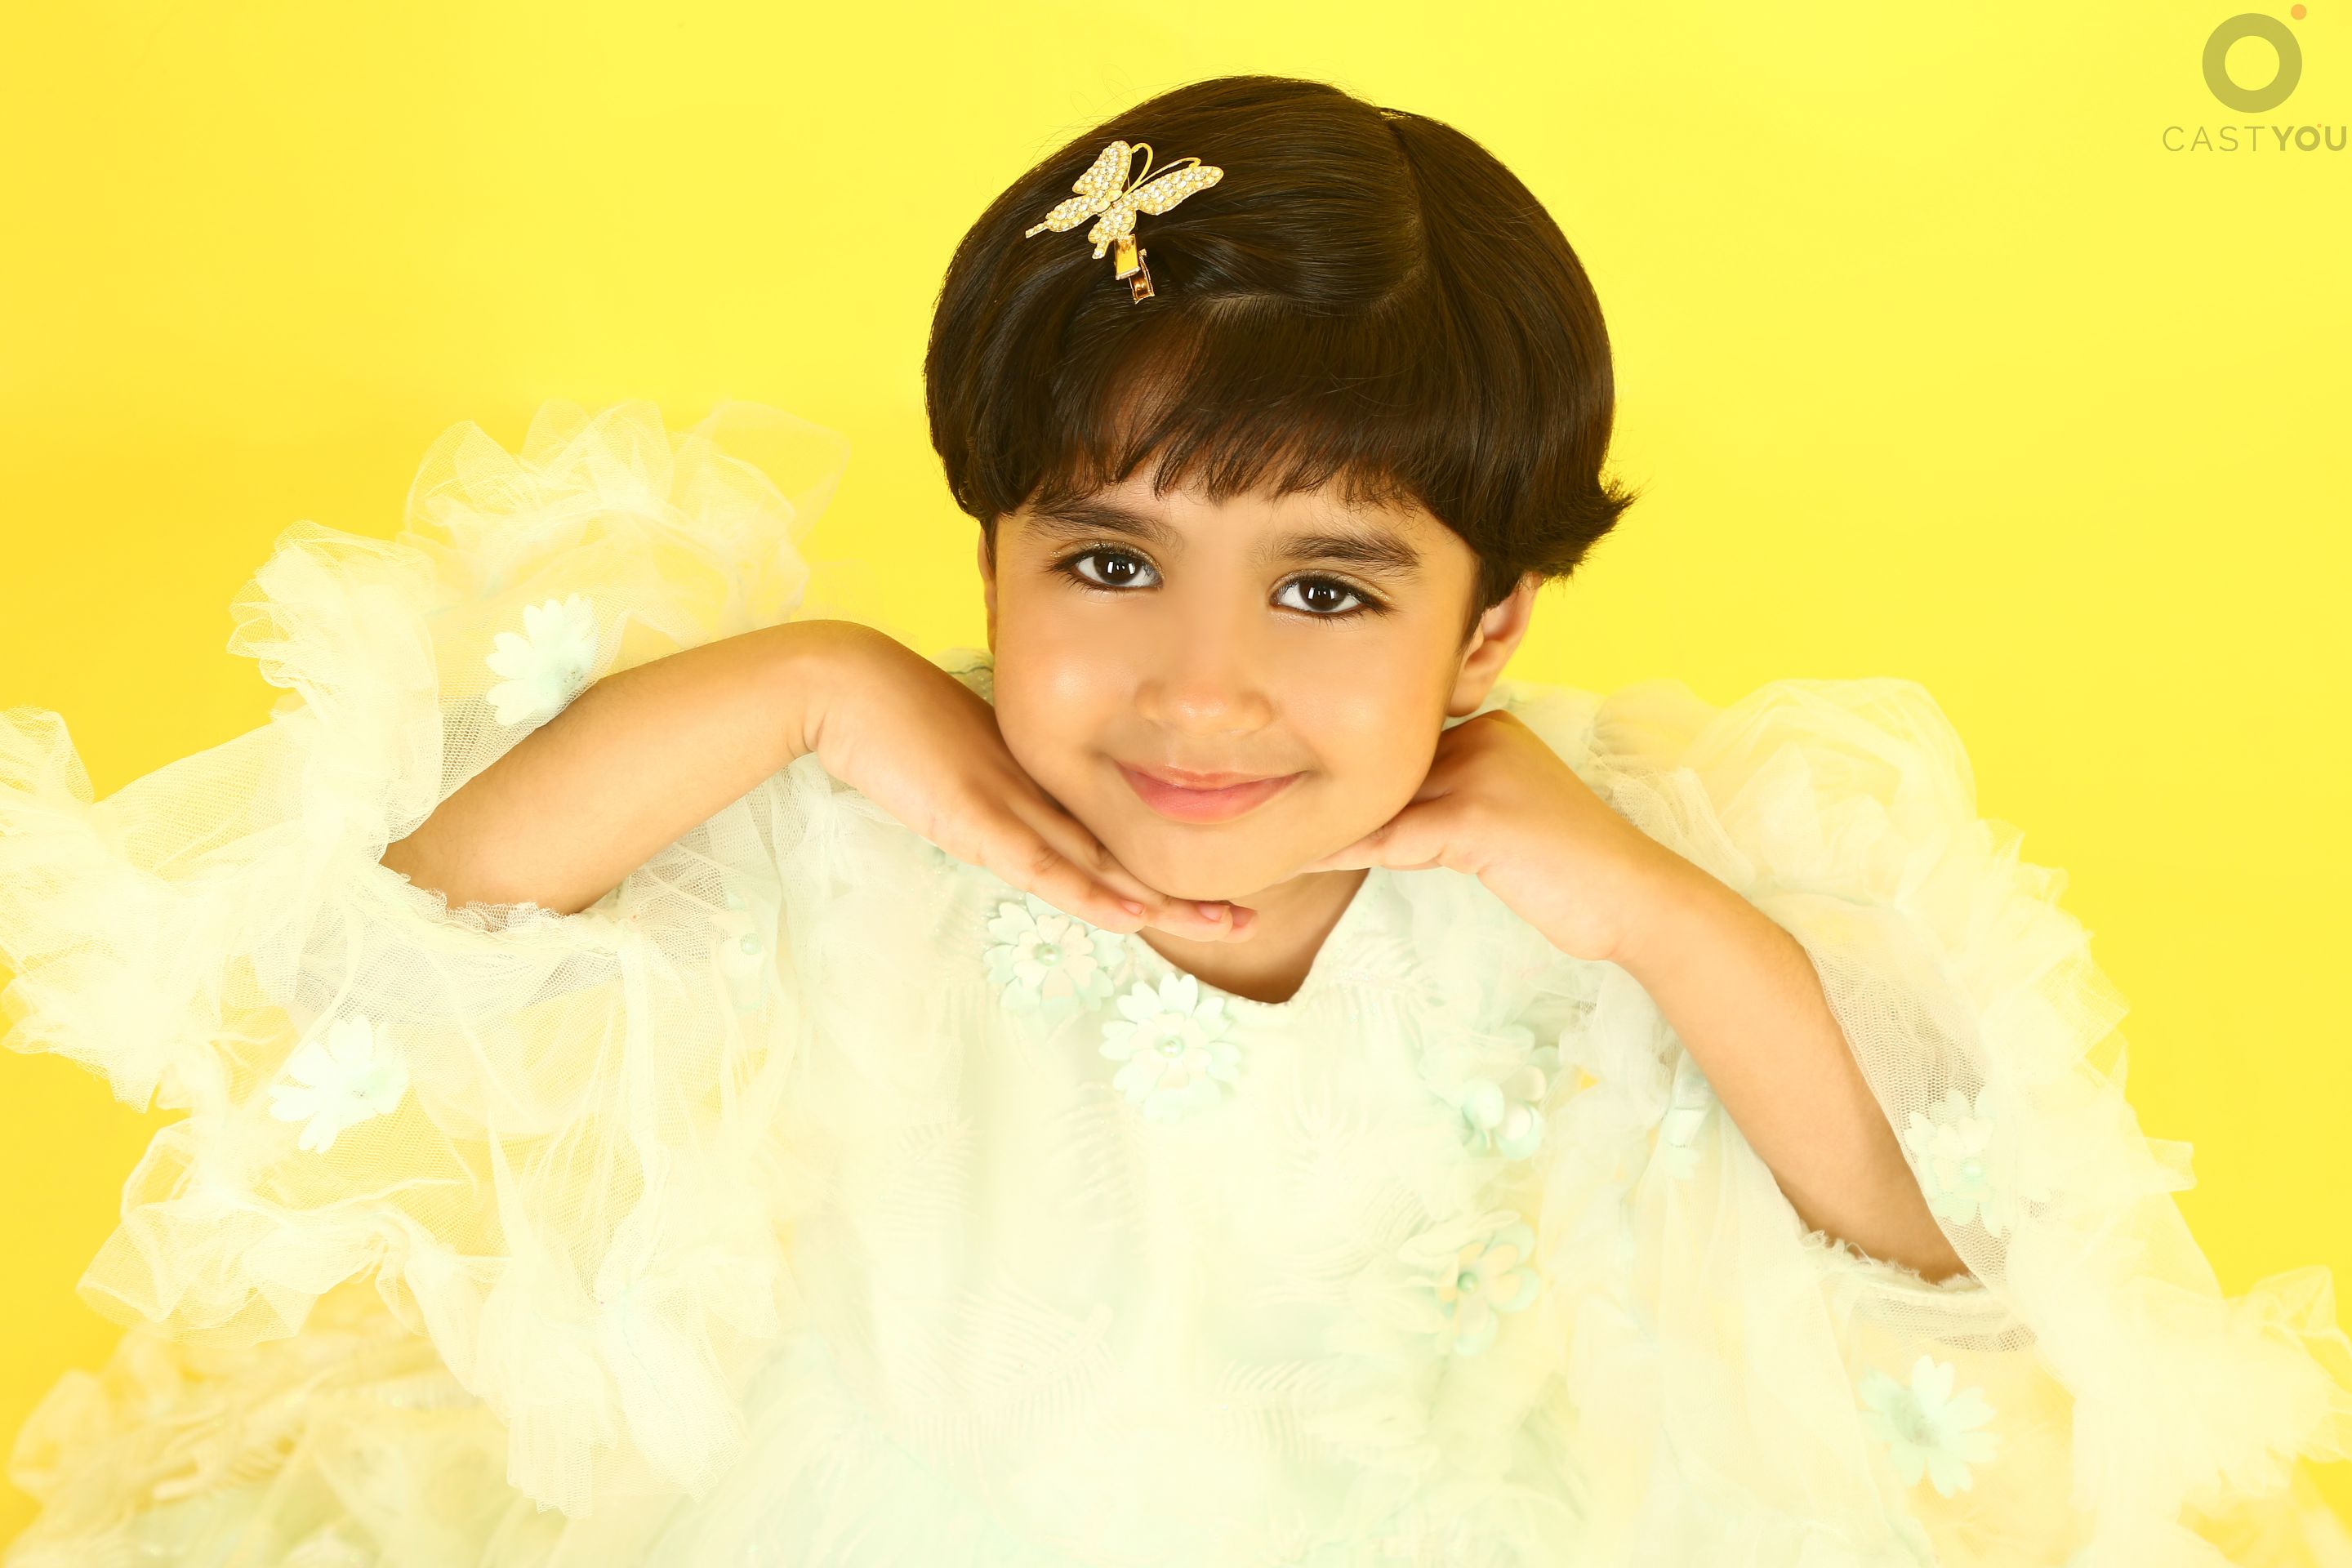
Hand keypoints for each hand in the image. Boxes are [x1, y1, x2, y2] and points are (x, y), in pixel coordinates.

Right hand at [794, 623, 1250, 942]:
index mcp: (1037, 788)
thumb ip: (988, 800)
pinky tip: (1134, 916)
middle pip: (1123, 857)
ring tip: (1223, 925)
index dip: (1160, 870)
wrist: (846, 684)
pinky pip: (1044, 868)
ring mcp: (1012, 806)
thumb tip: (1007, 827)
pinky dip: (1091, 895)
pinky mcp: (978, 819)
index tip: (1207, 896)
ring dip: (1163, 902)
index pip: (1110, 840)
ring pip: (1101, 867)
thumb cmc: (895, 723)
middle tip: (1247, 920)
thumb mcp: (957, 773)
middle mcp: (1038, 797)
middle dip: (1185, 895)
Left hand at [1295, 709, 1696, 964]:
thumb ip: (1445, 803)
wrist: (1637, 898)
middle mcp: (1484, 734)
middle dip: (1320, 791)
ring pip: (1378, 800)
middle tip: (1249, 807)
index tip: (1280, 788)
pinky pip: (1390, 839)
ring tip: (1256, 834)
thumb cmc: (1570, 871)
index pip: (1396, 748)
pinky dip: (1341, 851)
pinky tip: (1296, 861)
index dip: (1341, 774)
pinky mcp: (1477, 818)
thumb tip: (1371, 817)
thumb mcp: (1502, 818)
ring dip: (1317, 821)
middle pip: (1381, 767)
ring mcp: (1481, 772)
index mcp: (1489, 727)